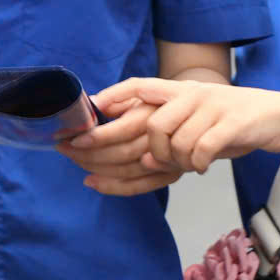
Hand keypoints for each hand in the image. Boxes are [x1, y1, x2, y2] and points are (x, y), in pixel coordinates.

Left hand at [63, 94, 187, 194]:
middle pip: (123, 152)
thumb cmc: (175, 102)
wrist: (215, 117)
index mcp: (159, 112)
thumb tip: (94, 103)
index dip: (97, 137)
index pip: (124, 129)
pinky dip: (113, 187)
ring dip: (97, 169)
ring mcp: (172, 158)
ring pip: (129, 170)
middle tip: (65, 148)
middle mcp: (167, 137)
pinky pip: (140, 186)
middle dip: (89, 154)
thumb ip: (124, 96)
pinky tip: (93, 181)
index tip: (74, 138)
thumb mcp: (151, 92)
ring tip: (75, 160)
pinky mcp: (174, 173)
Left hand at [82, 78, 279, 183]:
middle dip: (153, 152)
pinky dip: (199, 163)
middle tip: (159, 164)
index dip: (115, 96)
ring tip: (191, 163)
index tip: (94, 108)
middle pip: (154, 124)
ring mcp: (214, 107)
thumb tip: (139, 154)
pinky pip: (201, 150)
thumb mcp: (200, 116)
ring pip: (177, 142)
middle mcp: (195, 94)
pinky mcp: (232, 123)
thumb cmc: (234, 121)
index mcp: (183, 90)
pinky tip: (204, 164)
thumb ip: (172, 126)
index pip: (141, 85)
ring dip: (180, 161)